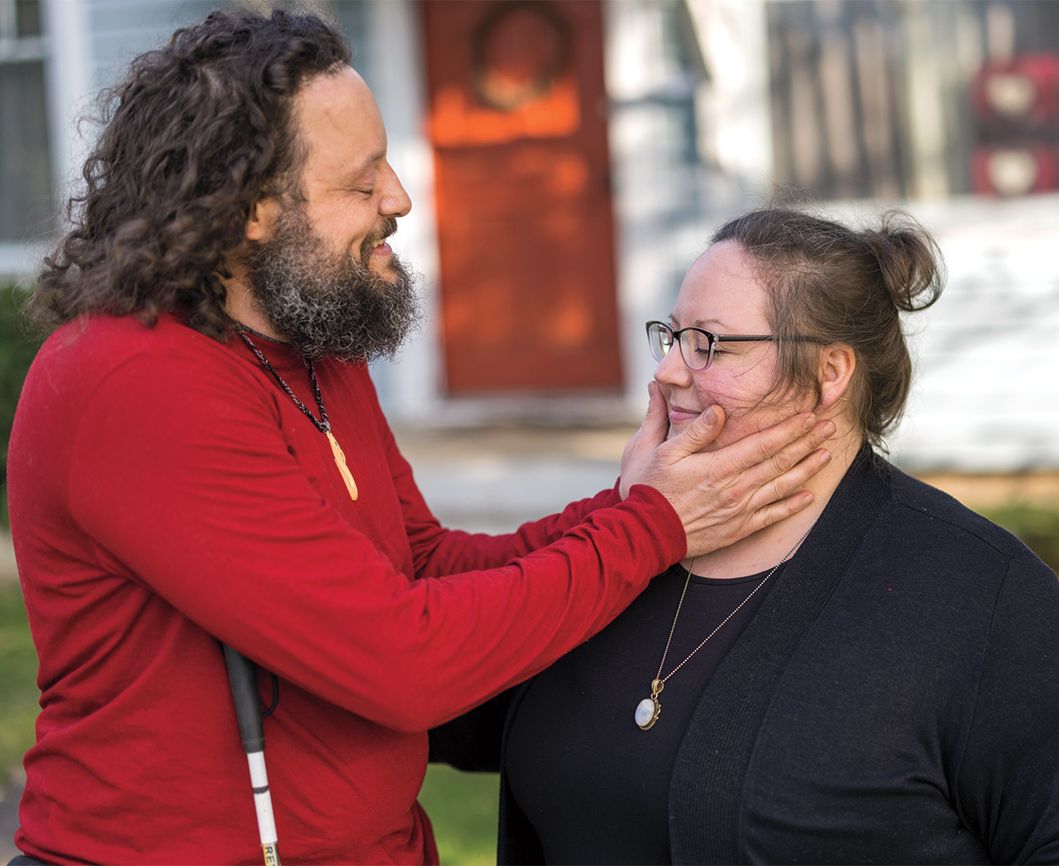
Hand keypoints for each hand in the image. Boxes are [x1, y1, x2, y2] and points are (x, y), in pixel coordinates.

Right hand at [621, 393, 834, 556]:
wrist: (644, 533)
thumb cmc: (649, 488)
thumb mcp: (660, 450)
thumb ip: (692, 430)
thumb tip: (717, 409)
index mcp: (719, 466)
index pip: (764, 443)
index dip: (790, 429)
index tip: (809, 415)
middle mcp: (735, 487)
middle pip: (780, 461)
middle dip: (807, 442)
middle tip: (829, 427)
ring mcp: (739, 509)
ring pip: (782, 486)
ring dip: (807, 468)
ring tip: (826, 454)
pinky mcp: (738, 527)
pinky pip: (773, 515)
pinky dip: (793, 505)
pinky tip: (809, 495)